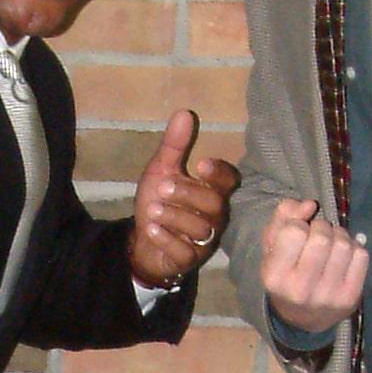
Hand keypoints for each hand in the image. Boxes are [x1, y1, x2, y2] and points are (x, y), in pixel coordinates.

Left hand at [127, 109, 238, 289]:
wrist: (143, 242)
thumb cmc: (159, 203)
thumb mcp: (162, 171)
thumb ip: (174, 145)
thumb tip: (184, 112)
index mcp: (211, 191)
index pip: (228, 181)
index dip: (219, 173)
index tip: (201, 164)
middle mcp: (213, 216)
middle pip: (215, 205)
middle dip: (189, 194)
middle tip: (163, 186)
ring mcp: (203, 241)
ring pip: (201, 230)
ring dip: (175, 217)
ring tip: (152, 209)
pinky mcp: (188, 260)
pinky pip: (185, 252)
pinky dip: (167, 239)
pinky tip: (152, 229)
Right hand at [261, 198, 367, 332]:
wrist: (301, 320)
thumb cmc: (284, 275)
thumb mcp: (272, 247)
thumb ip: (283, 217)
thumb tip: (310, 205)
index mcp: (274, 277)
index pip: (294, 231)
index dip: (299, 224)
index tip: (298, 233)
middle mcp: (300, 289)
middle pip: (322, 237)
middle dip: (322, 227)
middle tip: (318, 235)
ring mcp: (328, 296)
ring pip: (344, 244)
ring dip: (339, 236)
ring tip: (331, 244)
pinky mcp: (350, 298)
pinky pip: (361, 256)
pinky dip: (354, 248)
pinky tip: (343, 256)